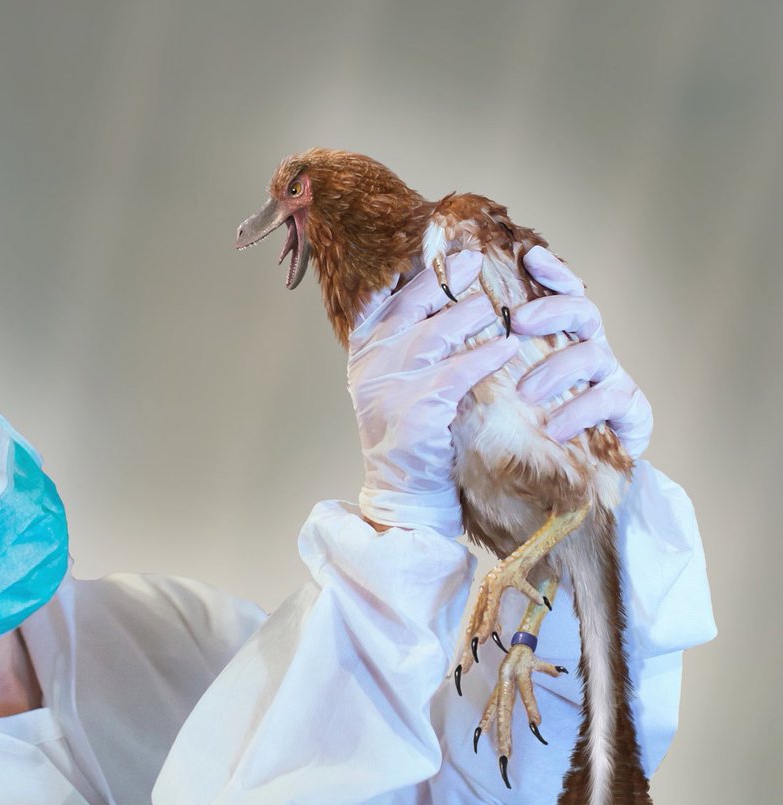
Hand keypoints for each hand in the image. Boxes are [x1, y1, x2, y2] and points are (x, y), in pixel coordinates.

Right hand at [349, 250, 520, 535]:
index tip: (439, 244)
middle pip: (409, 305)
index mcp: (363, 353)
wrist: (404, 493)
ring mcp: (389, 386)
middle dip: (445, 279)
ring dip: (470, 314)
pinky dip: (485, 356)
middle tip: (477, 258)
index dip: (412, 269)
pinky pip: (457, 371)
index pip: (383, 297)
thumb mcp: (398, 384)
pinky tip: (507, 347)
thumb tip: (445, 297)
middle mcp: (370, 365)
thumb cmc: (412, 436)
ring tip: (498, 306)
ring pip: (435, 333)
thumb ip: (409, 344)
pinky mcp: (415, 409)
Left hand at [510, 246, 652, 458]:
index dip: (553, 274)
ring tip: (526, 392)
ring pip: (594, 354)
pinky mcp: (630, 411)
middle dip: (553, 311)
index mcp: (563, 341)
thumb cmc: (531, 429)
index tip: (532, 258)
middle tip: (520, 323)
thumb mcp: (506, 394)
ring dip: (558, 369)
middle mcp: (591, 351)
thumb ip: (490, 366)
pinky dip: (580, 411)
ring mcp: (612, 379)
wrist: (573, 479)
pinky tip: (555, 428)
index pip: (562, 296)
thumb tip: (445, 340)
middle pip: (583, 313)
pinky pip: (609, 400)